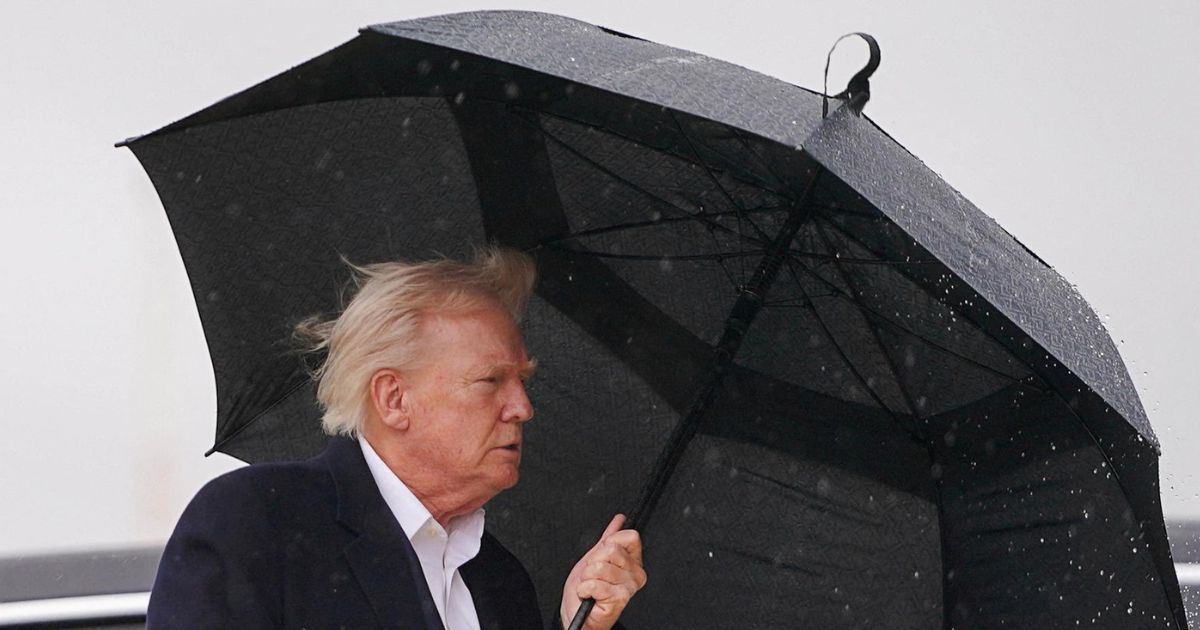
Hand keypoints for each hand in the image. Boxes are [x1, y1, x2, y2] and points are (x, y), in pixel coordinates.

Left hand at [560, 514, 646, 629]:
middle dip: (593, 562)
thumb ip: (608, 538)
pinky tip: (589, 596)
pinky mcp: (619, 599)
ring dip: (586, 578)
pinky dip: (584, 589)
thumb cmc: (586, 592)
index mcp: (633, 562)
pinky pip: (594, 583)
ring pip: (600, 566)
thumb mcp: (594, 558)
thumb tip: (619, 520)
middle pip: (611, 549)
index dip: (609, 544)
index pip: (630, 537)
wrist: (578, 617)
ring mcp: (629, 587)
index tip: (601, 557)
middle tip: (593, 576)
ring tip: (590, 587)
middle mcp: (636, 574)